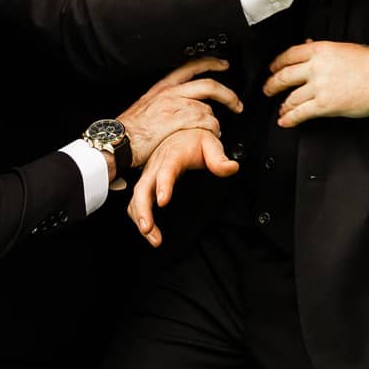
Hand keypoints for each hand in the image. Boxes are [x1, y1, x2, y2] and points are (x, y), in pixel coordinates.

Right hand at [117, 57, 242, 168]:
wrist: (118, 140)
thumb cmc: (129, 129)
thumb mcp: (145, 106)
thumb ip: (162, 102)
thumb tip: (173, 106)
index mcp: (162, 87)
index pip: (190, 66)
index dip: (210, 63)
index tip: (223, 65)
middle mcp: (170, 92)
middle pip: (208, 85)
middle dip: (228, 95)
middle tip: (237, 104)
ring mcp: (175, 105)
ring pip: (207, 108)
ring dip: (215, 122)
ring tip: (215, 131)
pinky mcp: (178, 120)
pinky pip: (205, 121)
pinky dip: (213, 129)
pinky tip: (212, 136)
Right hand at [127, 127, 239, 246]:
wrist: (182, 132)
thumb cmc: (195, 140)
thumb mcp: (211, 145)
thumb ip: (220, 159)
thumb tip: (232, 168)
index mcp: (173, 156)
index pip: (166, 170)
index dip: (163, 185)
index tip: (162, 201)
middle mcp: (156, 166)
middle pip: (142, 187)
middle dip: (143, 210)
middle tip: (148, 229)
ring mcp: (149, 175)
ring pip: (137, 197)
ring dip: (140, 217)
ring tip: (151, 236)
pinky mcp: (147, 182)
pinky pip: (137, 200)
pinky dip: (138, 216)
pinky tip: (148, 231)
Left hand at [264, 40, 368, 127]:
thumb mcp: (345, 48)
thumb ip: (324, 50)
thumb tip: (309, 46)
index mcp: (321, 50)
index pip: (289, 55)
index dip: (277, 63)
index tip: (273, 68)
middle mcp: (316, 67)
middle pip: (285, 76)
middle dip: (272, 84)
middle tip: (268, 89)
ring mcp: (319, 86)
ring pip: (292, 97)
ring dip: (283, 105)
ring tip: (281, 110)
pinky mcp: (325, 105)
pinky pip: (301, 113)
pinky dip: (290, 118)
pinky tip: (286, 121)